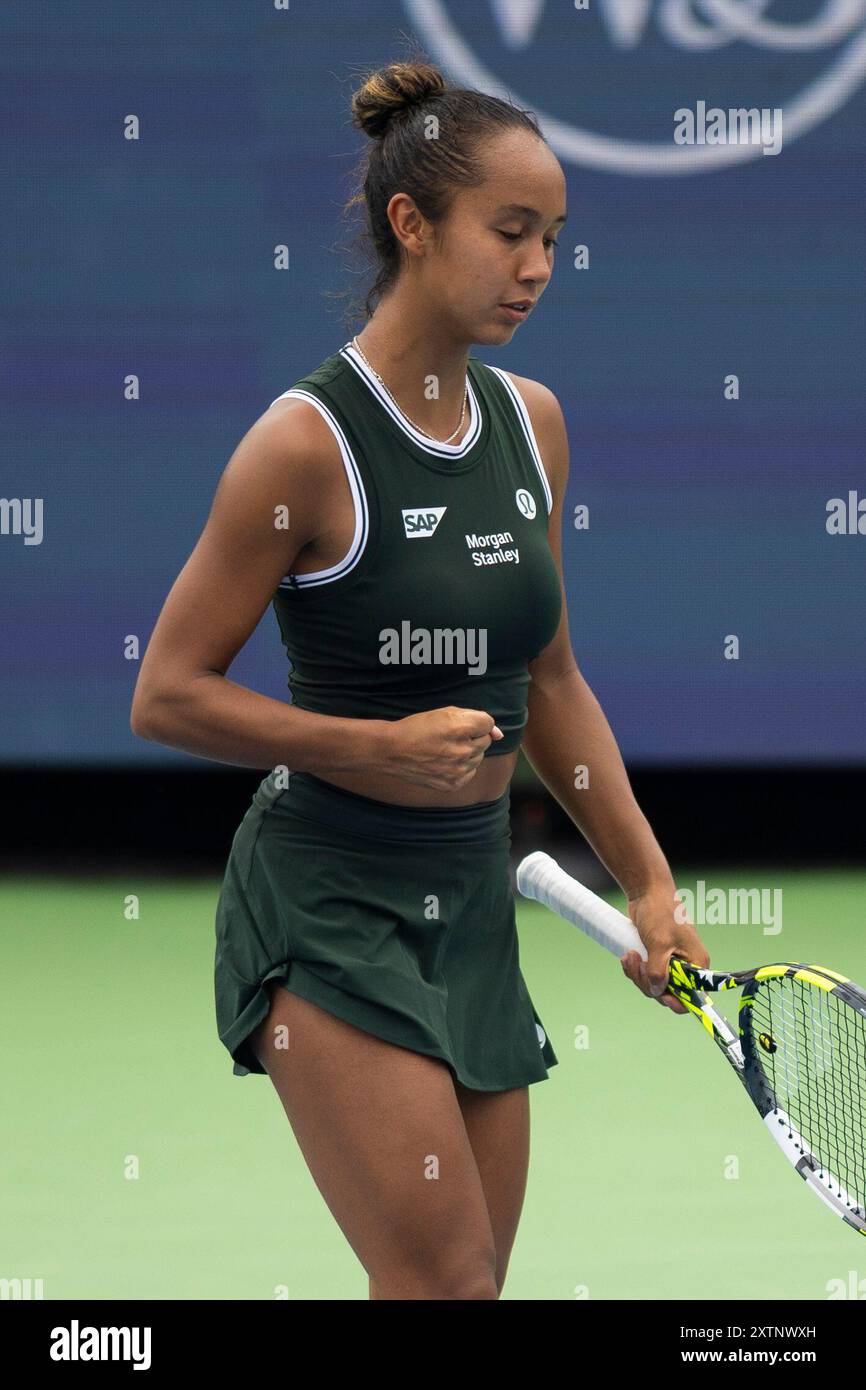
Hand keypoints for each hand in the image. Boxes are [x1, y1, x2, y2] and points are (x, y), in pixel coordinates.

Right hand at [379, 706, 503, 790]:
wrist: (393, 750)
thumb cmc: (418, 728)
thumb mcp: (445, 713)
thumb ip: (475, 718)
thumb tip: (499, 734)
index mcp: (461, 728)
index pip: (489, 723)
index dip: (475, 722)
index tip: (460, 724)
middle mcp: (463, 750)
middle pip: (486, 741)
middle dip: (473, 737)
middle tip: (451, 737)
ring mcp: (459, 769)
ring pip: (478, 757)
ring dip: (468, 752)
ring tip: (446, 750)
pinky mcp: (453, 784)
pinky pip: (470, 772)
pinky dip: (462, 767)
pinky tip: (444, 762)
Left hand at [619, 884, 710, 1014]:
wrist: (647, 892)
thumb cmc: (660, 912)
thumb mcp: (659, 943)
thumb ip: (658, 971)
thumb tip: (657, 992)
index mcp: (696, 963)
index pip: (693, 996)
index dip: (677, 1001)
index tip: (660, 996)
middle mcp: (687, 966)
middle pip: (668, 992)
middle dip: (648, 982)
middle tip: (636, 963)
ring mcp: (671, 963)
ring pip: (653, 984)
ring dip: (638, 975)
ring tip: (629, 956)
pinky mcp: (657, 958)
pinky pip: (645, 974)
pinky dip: (635, 969)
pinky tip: (627, 956)